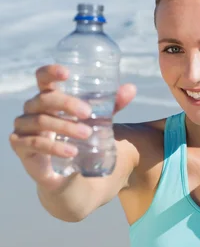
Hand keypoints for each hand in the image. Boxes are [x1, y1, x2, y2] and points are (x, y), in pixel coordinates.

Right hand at [9, 64, 136, 190]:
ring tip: (86, 135)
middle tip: (88, 113)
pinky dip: (54, 147)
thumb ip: (112, 105)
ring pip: (41, 121)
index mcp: (48, 97)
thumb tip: (132, 88)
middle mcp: (32, 109)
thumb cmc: (78, 138)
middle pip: (44, 99)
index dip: (50, 72)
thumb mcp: (97, 120)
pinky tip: (71, 152)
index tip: (67, 73)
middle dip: (67, 103)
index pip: (43, 78)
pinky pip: (34, 143)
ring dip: (64, 127)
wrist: (68, 174)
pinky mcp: (20, 146)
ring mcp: (24, 127)